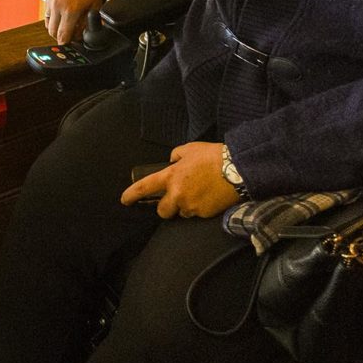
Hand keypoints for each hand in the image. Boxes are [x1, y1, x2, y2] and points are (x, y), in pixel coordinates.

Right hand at [44, 0, 102, 43]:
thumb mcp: (95, 5)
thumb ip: (88, 22)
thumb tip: (83, 33)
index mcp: (70, 10)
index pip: (62, 36)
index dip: (67, 43)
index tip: (71, 42)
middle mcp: (57, 6)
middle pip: (52, 32)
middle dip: (60, 36)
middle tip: (70, 34)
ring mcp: (50, 1)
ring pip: (48, 23)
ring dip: (56, 26)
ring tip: (66, 23)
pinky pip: (47, 12)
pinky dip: (53, 16)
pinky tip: (62, 12)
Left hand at [120, 142, 239, 218]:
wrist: (237, 169)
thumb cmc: (213, 156)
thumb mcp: (190, 149)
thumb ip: (176, 155)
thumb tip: (172, 161)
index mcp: (171, 177)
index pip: (146, 187)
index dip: (132, 194)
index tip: (125, 200)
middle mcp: (178, 194)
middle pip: (163, 211)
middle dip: (167, 208)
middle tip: (174, 200)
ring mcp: (191, 206)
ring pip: (183, 212)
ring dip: (186, 206)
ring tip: (200, 193)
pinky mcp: (205, 214)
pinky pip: (198, 213)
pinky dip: (201, 207)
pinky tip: (210, 196)